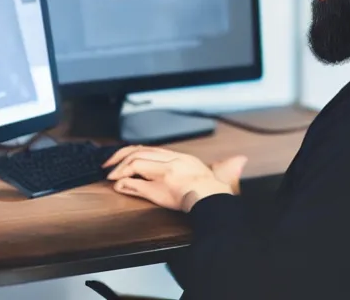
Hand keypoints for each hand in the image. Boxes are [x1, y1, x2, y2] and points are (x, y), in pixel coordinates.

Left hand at [103, 146, 246, 211]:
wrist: (216, 200)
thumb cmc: (215, 191)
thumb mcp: (212, 174)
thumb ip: (221, 165)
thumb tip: (240, 160)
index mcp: (181, 156)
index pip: (151, 148)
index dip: (134, 151)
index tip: (124, 156)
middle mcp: (172, 159)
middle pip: (140, 150)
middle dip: (120, 156)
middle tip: (108, 163)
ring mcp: (165, 171)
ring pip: (136, 161)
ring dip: (120, 168)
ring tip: (111, 175)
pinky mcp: (161, 186)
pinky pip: (138, 181)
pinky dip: (125, 183)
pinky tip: (118, 185)